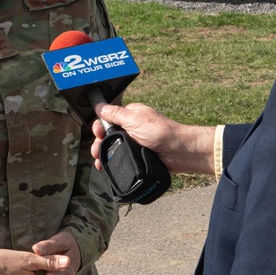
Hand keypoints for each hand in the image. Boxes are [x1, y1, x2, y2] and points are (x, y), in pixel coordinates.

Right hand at [89, 101, 215, 175]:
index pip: (109, 119)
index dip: (100, 126)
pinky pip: (122, 159)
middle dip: (100, 143)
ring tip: (99, 164)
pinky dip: (114, 163)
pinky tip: (107, 168)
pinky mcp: (138, 156)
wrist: (179, 153)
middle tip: (96, 152)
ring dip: (105, 155)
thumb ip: (115, 114)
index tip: (98, 134)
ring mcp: (135, 143)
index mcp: (131, 116)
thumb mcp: (135, 119)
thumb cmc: (161, 132)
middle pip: (109, 135)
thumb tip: (99, 106)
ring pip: (114, 148)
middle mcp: (132, 128)